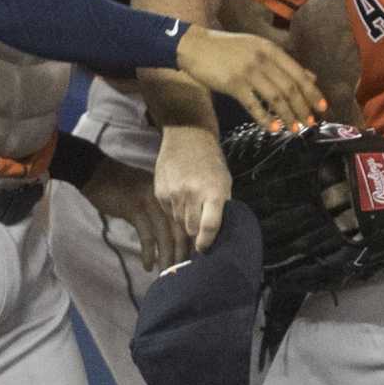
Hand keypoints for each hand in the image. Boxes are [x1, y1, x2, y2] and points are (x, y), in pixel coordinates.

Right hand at [81, 153, 183, 272]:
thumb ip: (160, 207)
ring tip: (166, 273)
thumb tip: (173, 229)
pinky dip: (149, 253)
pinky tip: (148, 265)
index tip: (194, 259)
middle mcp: (165, 198)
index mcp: (170, 194)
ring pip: (165, 236)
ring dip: (167, 258)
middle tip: (184, 272)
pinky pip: (147, 236)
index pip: (188, 220)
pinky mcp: (135, 210)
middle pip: (181, 230)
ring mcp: (150, 203)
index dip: (192, 242)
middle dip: (183, 254)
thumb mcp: (147, 192)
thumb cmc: (121, 185)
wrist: (97, 173)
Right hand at [154, 124, 231, 251]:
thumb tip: (218, 233)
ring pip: (178, 223)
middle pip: (191, 229)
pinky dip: (173, 214)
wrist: (187, 134)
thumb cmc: (211, 161)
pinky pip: (167, 212)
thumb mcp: (223, 182)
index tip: (205, 250)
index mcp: (213, 192)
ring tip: (188, 225)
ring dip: (183, 227)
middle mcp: (192, 194)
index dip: (207, 242)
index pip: (209, 226)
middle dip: (195, 237)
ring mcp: (174, 193)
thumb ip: (221, 207)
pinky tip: (179, 205)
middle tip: (197, 244)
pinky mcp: (160, 191)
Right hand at [176, 27, 326, 127]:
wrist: (195, 45)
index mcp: (270, 49)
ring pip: (275, 97)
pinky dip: (266, 119)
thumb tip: (310, 77)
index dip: (312, 92)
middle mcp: (262, 59)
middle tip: (310, 123)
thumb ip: (283, 63)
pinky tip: (274, 129)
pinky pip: (254, 105)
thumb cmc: (227, 49)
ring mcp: (247, 71)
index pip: (298, 73)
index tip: (322, 107)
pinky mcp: (233, 84)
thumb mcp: (258, 49)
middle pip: (289, 87)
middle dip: (303, 108)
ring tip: (295, 129)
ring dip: (288, 115)